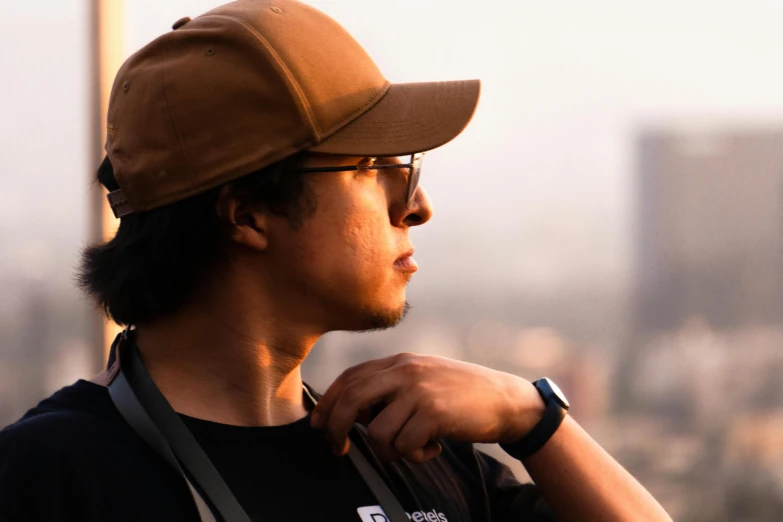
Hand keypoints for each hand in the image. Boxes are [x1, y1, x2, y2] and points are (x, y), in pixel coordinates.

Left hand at [310, 353, 545, 462]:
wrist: (506, 400)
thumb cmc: (462, 395)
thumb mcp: (423, 379)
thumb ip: (391, 388)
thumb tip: (355, 415)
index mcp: (400, 362)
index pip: (350, 378)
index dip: (328, 403)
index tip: (318, 425)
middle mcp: (406, 371)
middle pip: (352, 399)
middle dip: (337, 428)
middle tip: (339, 449)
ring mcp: (420, 390)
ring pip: (379, 432)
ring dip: (390, 451)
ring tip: (413, 447)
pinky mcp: (434, 413)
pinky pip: (405, 446)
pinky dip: (416, 456)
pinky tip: (434, 448)